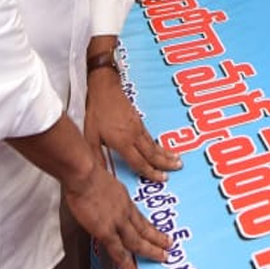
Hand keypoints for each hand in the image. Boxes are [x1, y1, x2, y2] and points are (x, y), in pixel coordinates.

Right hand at [63, 156, 171, 268]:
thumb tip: (102, 192)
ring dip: (151, 250)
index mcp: (123, 198)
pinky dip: (127, 263)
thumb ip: (106, 190)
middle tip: (169, 246)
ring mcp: (117, 221)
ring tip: (162, 257)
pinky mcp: (106, 230)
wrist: (84, 174)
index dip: (150, 227)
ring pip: (138, 240)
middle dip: (158, 239)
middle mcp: (124, 210)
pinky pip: (118, 251)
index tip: (158, 233)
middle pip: (144, 229)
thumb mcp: (104, 178)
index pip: (140, 217)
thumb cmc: (88, 172)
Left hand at [85, 67, 181, 181]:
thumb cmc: (97, 112)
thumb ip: (96, 156)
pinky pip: (152, 138)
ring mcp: (139, 127)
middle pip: (153, 153)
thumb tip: (97, 173)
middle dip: (166, 163)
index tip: (162, 179)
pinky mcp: (139, 121)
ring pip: (155, 145)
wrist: (106, 89)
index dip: (151, 173)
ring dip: (167, 154)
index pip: (139, 162)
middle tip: (178, 168)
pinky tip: (162, 148)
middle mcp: (134, 136)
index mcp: (123, 142)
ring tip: (178, 159)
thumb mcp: (90, 136)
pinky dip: (160, 145)